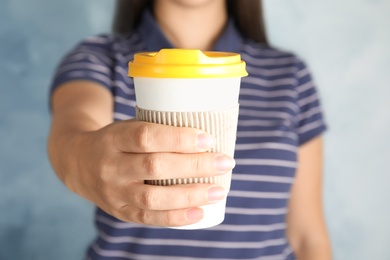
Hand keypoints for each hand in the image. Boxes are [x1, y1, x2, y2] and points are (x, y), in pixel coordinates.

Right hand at [66, 120, 234, 226]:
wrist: (77, 162)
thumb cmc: (117, 141)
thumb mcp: (128, 127)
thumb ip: (158, 132)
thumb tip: (206, 138)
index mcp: (113, 138)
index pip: (146, 137)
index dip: (178, 138)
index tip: (208, 138)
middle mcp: (110, 166)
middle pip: (154, 167)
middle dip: (194, 165)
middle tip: (224, 162)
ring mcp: (113, 192)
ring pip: (152, 198)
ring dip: (190, 195)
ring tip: (218, 190)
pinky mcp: (119, 211)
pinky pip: (148, 218)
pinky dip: (176, 218)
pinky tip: (199, 212)